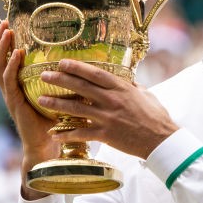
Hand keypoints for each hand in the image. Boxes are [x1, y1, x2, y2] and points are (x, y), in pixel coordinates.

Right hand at [0, 20, 56, 198]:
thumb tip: (80, 59)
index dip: (4, 42)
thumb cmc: (54, 119)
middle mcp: (10, 88)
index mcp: (17, 84)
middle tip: (5, 22)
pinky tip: (17, 55)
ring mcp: (10, 95)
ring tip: (8, 32)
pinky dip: (11, 66)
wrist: (46, 145)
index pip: (5, 58)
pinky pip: (9, 82)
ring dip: (2, 48)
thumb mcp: (56, 94)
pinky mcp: (14, 103)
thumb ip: (60, 78)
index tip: (10, 23)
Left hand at [38, 59, 178, 158]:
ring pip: (76, 109)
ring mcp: (108, 118)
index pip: (95, 74)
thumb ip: (133, 87)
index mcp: (122, 88)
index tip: (62, 62)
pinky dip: (66, 134)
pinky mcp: (106, 135)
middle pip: (81, 87)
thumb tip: (126, 80)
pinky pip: (82, 134)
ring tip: (41, 100)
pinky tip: (53, 134)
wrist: (162, 140)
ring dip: (56, 104)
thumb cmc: (157, 116)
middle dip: (60, 80)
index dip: (77, 67)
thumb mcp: (146, 94)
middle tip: (44, 75)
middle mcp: (112, 100)